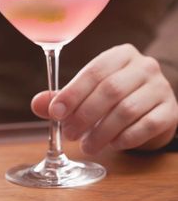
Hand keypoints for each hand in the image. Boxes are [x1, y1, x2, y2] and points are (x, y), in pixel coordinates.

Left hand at [32, 44, 177, 153]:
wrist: (151, 105)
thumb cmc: (115, 96)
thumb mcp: (90, 91)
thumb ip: (63, 97)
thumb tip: (37, 103)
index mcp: (121, 54)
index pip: (94, 71)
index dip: (73, 93)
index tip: (55, 112)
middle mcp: (144, 66)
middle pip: (110, 90)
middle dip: (85, 115)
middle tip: (69, 134)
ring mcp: (160, 87)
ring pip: (127, 110)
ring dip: (102, 131)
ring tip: (87, 146)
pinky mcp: (170, 110)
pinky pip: (147, 125)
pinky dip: (126, 138)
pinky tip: (113, 145)